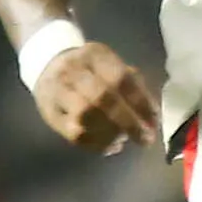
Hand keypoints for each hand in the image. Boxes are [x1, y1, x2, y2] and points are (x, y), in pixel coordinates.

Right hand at [35, 43, 161, 154]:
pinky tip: (111, 146)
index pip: (121, 78)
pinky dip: (97, 144)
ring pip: (86, 116)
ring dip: (112, 133)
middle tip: (145, 139)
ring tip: (125, 140)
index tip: (155, 122)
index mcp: (95, 55)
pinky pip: (75, 134)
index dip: (141, 103)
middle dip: (128, 122)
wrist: (46, 64)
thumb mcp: (111, 66)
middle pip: (102, 97)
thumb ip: (133, 86)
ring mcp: (57, 91)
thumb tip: (153, 117)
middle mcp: (73, 70)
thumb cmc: (91, 70)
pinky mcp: (50, 114)